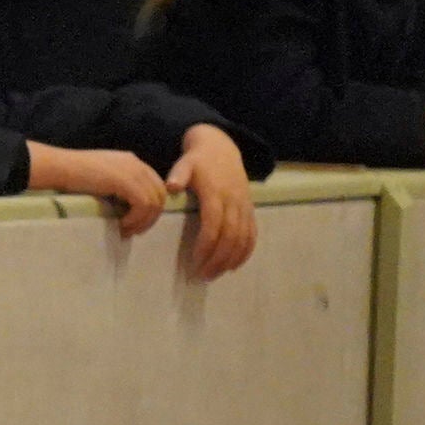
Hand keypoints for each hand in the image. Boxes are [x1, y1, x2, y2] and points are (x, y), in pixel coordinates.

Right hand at [28, 143, 169, 235]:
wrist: (60, 168)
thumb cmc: (74, 175)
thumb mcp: (104, 178)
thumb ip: (120, 186)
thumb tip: (129, 209)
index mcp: (132, 162)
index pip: (156, 186)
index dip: (150, 208)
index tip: (136, 223)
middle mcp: (137, 164)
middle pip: (160, 195)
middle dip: (150, 217)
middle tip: (133, 231)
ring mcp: (134, 171)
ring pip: (154, 203)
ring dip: (142, 221)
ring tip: (126, 230)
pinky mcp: (127, 181)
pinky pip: (143, 205)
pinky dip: (135, 219)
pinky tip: (121, 224)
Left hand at [164, 125, 258, 278]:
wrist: (222, 149)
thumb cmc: (197, 161)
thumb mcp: (185, 163)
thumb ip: (178, 174)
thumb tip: (171, 187)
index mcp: (216, 194)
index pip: (213, 225)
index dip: (206, 245)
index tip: (196, 262)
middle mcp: (233, 202)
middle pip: (230, 236)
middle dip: (218, 258)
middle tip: (204, 275)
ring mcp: (244, 206)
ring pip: (243, 238)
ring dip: (231, 259)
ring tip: (216, 274)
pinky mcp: (249, 209)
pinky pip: (252, 233)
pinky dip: (246, 251)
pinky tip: (234, 265)